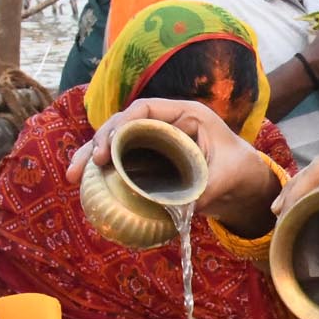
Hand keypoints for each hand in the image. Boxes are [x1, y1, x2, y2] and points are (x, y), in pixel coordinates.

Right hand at [64, 98, 280, 237]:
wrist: (246, 182)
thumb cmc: (240, 170)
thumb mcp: (226, 179)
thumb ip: (205, 191)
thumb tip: (179, 209)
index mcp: (186, 114)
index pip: (145, 108)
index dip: (122, 124)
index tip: (107, 149)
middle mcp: (166, 124)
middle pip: (123, 125)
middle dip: (98, 143)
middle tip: (81, 168)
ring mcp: (156, 142)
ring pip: (118, 143)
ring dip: (93, 158)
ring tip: (72, 178)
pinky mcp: (151, 161)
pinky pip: (123, 161)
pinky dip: (105, 172)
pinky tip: (87, 187)